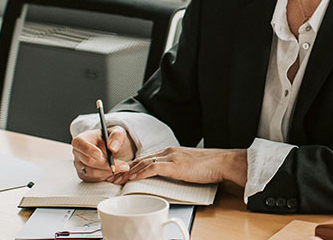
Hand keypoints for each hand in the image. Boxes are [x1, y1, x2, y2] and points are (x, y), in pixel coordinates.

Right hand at [71, 126, 134, 182]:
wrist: (113, 149)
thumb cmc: (112, 139)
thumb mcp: (118, 132)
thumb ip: (116, 136)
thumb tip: (112, 147)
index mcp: (82, 138)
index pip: (79, 143)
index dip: (88, 149)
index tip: (99, 154)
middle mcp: (78, 152)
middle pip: (88, 160)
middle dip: (106, 163)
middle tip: (123, 165)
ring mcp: (79, 165)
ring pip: (91, 172)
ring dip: (108, 171)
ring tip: (122, 167)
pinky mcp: (84, 175)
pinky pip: (94, 179)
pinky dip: (106, 176)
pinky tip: (113, 170)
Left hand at [116, 147, 247, 187]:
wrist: (221, 162)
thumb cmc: (208, 166)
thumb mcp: (187, 166)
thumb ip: (175, 168)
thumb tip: (166, 178)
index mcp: (170, 152)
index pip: (145, 158)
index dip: (130, 166)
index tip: (119, 174)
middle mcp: (168, 151)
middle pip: (140, 159)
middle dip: (123, 169)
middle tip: (111, 178)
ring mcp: (171, 157)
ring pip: (143, 163)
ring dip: (127, 172)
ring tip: (116, 180)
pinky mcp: (174, 165)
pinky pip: (152, 168)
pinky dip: (139, 173)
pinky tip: (132, 179)